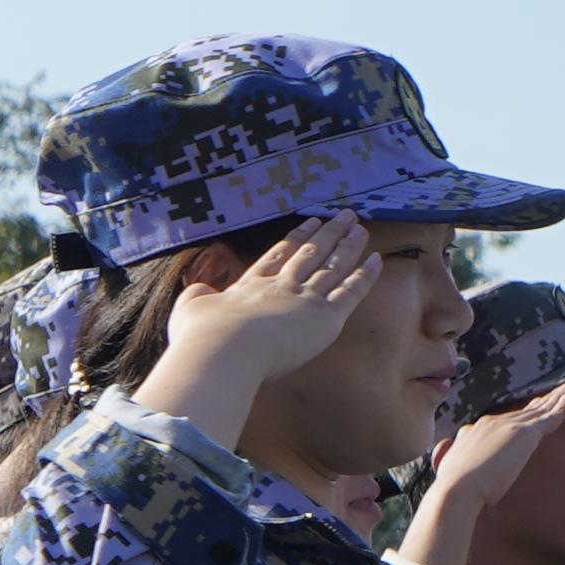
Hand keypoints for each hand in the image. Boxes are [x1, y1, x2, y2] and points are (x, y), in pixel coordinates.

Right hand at [159, 214, 379, 395]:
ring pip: (332, 267)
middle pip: (310, 254)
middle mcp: (281, 286)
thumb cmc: (201, 335)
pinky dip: (365, 275)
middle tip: (344, 216)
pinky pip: (351, 292)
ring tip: (360, 228)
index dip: (296, 238)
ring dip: (348, 246)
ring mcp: (304, 298)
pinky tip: (376, 259)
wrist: (224, 349)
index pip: (278, 256)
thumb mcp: (188, 309)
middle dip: (328, 234)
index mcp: (250, 285)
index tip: (309, 223)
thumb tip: (201, 289)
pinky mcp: (325, 316)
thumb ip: (197, 295)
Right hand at [395, 387, 564, 564]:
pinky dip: (560, 406)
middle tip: (550, 395)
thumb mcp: (450, 475)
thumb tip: (445, 477)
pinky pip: (548, 415)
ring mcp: (507, 426)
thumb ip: (452, 470)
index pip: (497, 422)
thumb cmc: (452, 492)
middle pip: (518, 411)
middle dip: (534, 403)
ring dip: (551, 400)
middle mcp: (488, 424)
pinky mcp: (524, 432)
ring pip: (535, 409)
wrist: (458, 490)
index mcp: (472, 434)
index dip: (512, 417)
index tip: (522, 413)